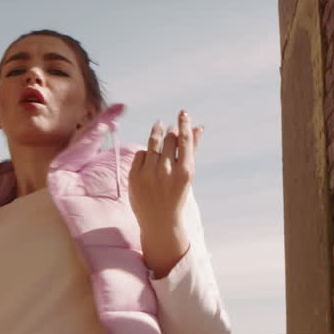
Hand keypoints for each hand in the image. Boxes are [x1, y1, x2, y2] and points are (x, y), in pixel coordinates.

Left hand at [129, 111, 203, 277]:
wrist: (159, 221)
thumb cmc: (177, 194)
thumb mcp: (187, 174)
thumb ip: (191, 150)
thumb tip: (199, 127)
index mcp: (184, 172)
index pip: (184, 140)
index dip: (184, 124)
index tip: (183, 113)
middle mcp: (166, 172)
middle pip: (169, 139)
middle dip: (170, 131)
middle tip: (170, 127)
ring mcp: (149, 174)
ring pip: (153, 143)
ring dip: (157, 133)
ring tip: (159, 127)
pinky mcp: (135, 176)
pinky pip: (140, 154)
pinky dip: (146, 154)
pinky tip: (149, 159)